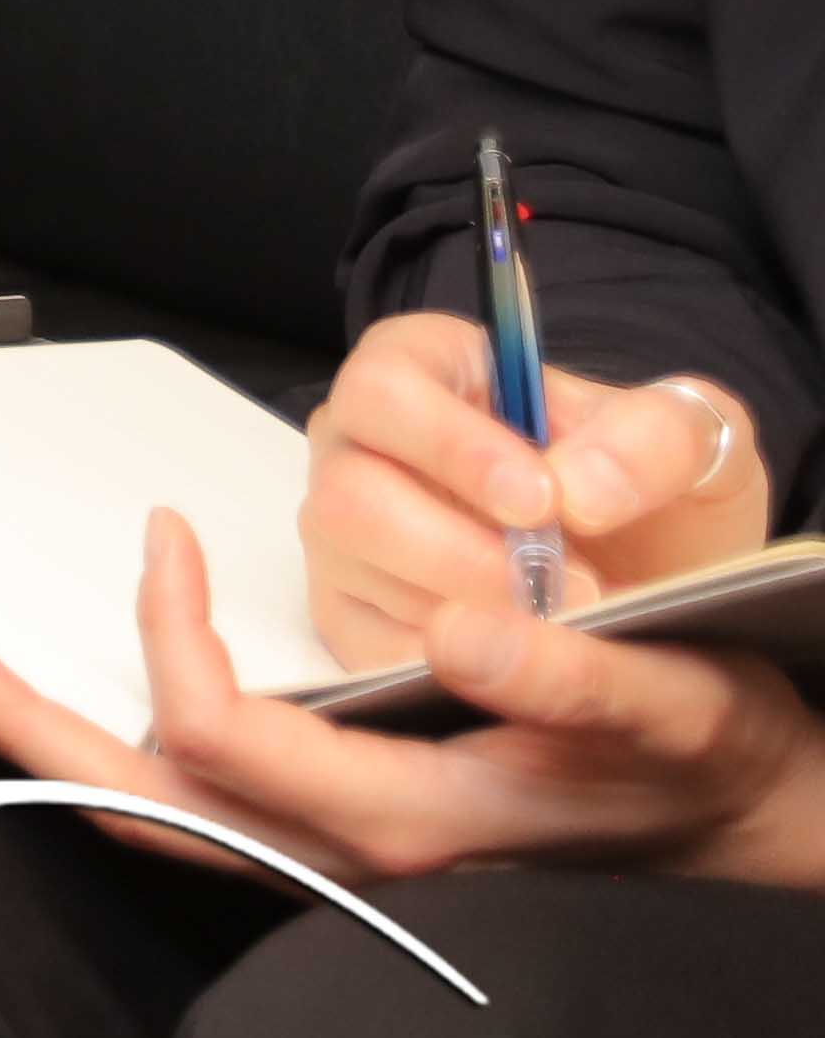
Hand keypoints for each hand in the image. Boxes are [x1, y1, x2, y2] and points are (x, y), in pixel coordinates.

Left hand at [0, 508, 824, 896]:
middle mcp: (358, 859)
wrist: (739, 817)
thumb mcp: (667, 701)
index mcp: (414, 823)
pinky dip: (109, 762)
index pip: (227, 738)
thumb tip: (458, 631)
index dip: (170, 638)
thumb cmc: (699, 752)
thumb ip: (570, 680)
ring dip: (45, 752)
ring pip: (162, 823)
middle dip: (26, 734)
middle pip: (150, 809)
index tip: (164, 536)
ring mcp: (341, 861)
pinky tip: (60, 720)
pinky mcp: (341, 843)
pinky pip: (200, 816)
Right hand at [297, 315, 764, 667]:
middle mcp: (359, 447)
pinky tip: (525, 663)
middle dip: (463, 554)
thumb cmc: (654, 492)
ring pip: (355, 572)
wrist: (661, 579)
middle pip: (351, 495)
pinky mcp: (352, 619)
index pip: (386, 388)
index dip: (453, 446)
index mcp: (423, 371)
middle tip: (574, 591)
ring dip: (468, 611)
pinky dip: (450, 665)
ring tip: (568, 627)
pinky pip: (369, 648)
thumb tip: (577, 491)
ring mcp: (344, 537)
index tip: (541, 503)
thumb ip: (653, 438)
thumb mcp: (693, 441)